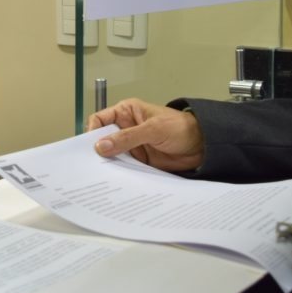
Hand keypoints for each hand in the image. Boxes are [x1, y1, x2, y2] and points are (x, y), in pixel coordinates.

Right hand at [88, 98, 204, 171]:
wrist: (202, 146)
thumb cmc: (181, 128)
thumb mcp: (153, 129)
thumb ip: (128, 137)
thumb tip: (102, 145)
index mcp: (126, 112)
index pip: (100, 119)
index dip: (92, 131)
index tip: (89, 146)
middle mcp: (125, 128)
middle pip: (102, 139)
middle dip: (97, 150)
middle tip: (90, 164)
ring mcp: (131, 145)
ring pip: (112, 155)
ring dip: (108, 163)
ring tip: (101, 175)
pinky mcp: (138, 160)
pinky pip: (124, 167)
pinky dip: (119, 173)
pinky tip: (115, 179)